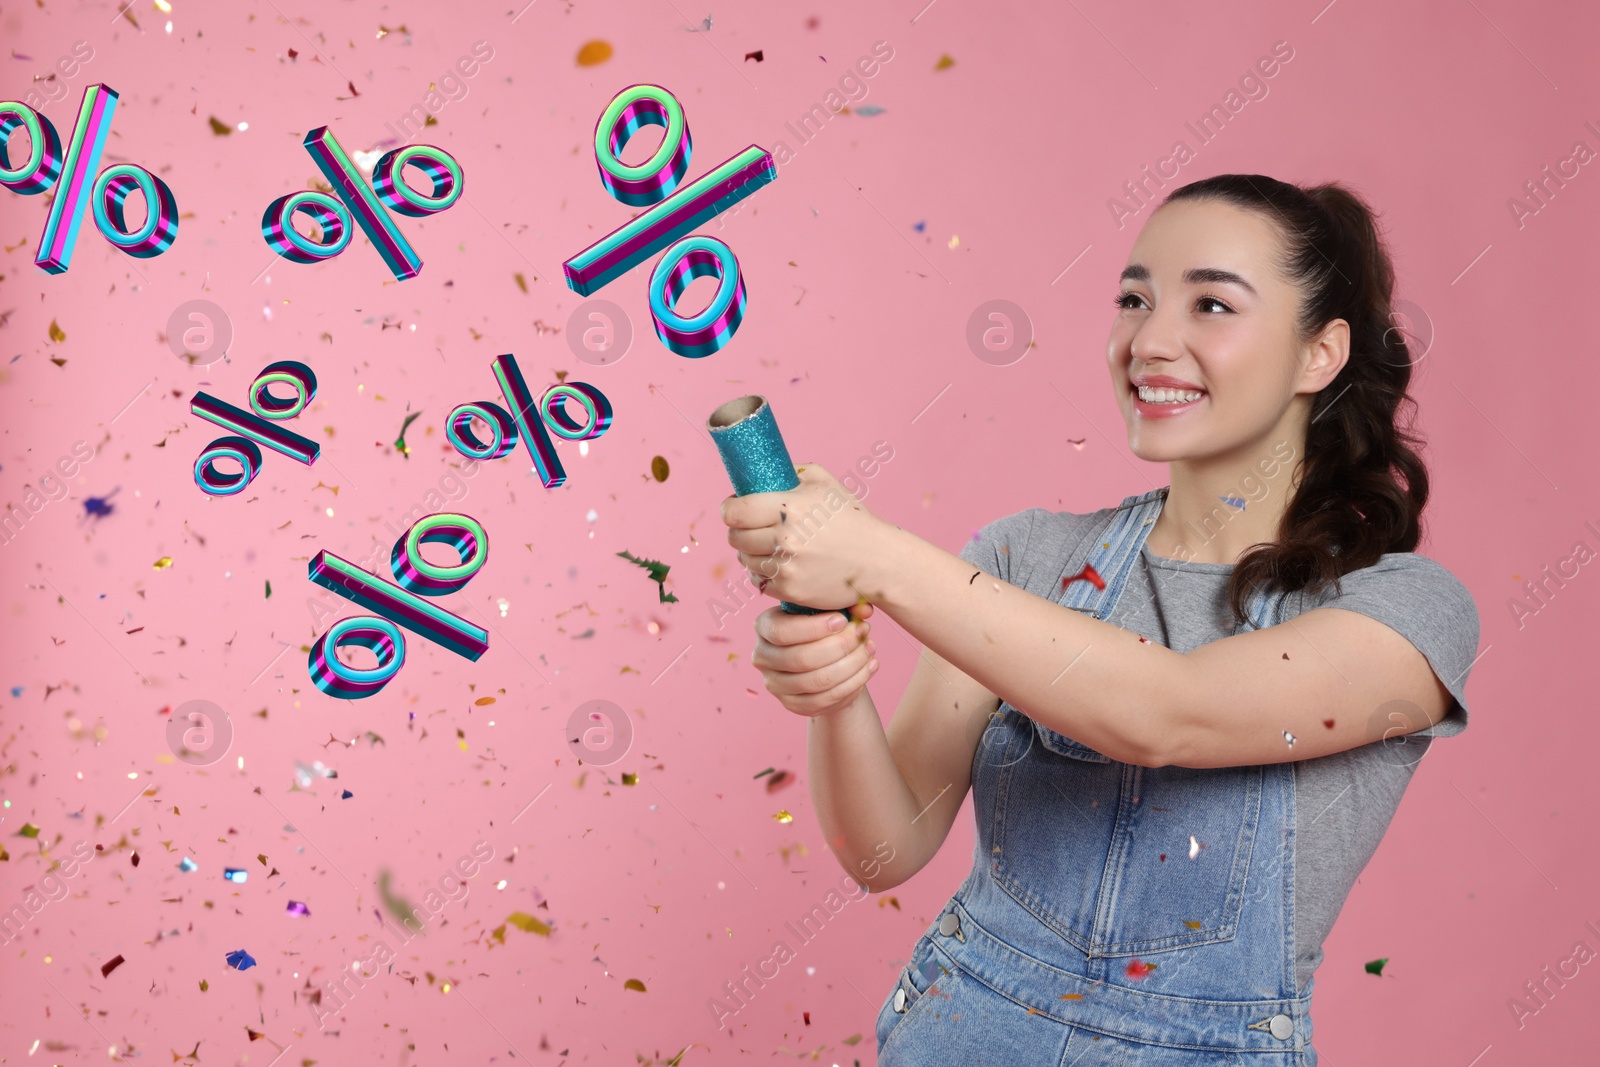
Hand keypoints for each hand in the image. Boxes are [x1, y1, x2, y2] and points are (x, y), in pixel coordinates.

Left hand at [721, 463, 891, 609]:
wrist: (879, 561)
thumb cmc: (852, 518)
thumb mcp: (824, 483)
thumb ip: (790, 473)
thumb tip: (759, 474)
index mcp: (789, 507)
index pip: (734, 511)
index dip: (729, 509)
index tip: (734, 507)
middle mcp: (784, 539)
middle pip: (735, 537)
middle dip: (739, 530)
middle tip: (752, 526)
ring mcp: (786, 568)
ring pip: (744, 561)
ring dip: (751, 553)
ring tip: (770, 545)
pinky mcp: (790, 590)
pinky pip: (759, 582)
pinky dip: (765, 574)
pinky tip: (781, 564)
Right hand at [752, 602, 878, 717]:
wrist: (822, 660)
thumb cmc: (822, 626)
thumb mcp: (829, 610)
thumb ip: (845, 606)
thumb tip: (865, 609)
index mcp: (764, 628)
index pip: (782, 632)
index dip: (814, 627)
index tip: (842, 620)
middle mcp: (763, 657)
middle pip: (801, 658)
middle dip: (839, 645)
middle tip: (862, 632)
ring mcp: (775, 685)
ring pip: (817, 681)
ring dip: (851, 664)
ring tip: (870, 648)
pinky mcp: (793, 705)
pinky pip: (826, 699)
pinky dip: (853, 682)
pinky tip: (870, 666)